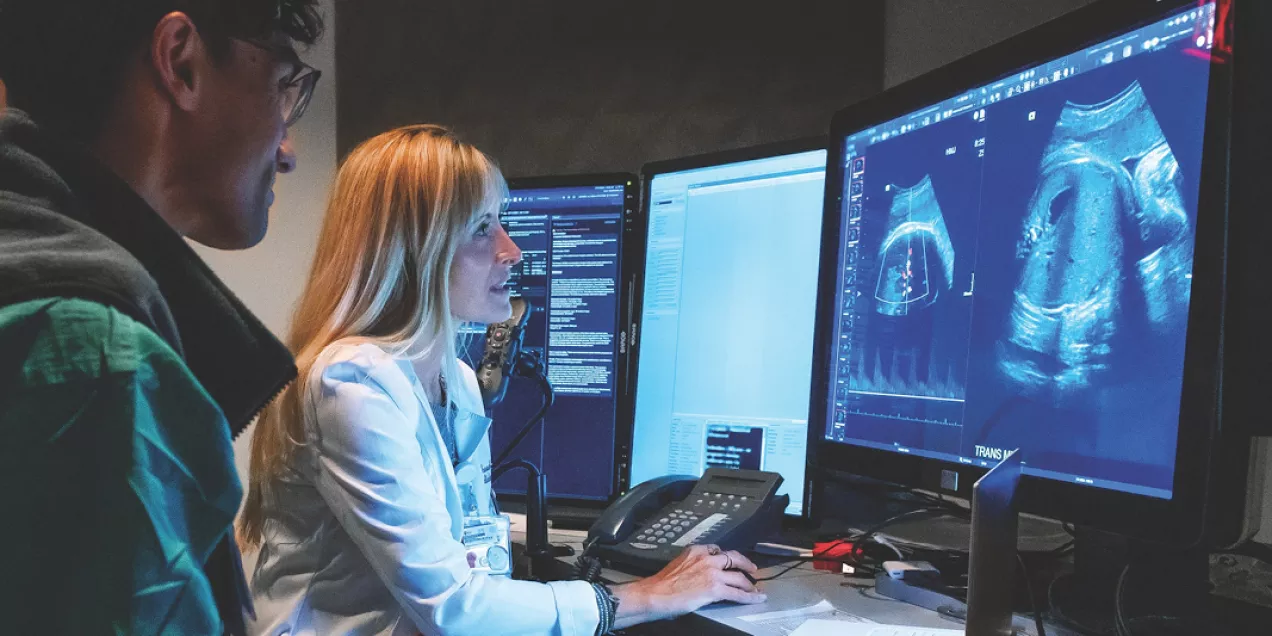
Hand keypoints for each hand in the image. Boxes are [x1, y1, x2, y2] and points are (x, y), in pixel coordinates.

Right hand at [612, 544, 766, 627]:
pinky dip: (750, 597)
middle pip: (734, 558)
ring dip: (749, 584)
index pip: (718, 550)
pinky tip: (756, 598)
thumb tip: (697, 574)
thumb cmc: (660, 584)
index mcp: (695, 550)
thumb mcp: (677, 564)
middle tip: (752, 569)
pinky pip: (738, 593)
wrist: (654, 594)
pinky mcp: (716, 589)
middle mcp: (706, 558)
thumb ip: (691, 565)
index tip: (731, 560)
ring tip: (754, 589)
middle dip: (746, 564)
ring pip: (739, 577)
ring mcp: (713, 573)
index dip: (728, 557)